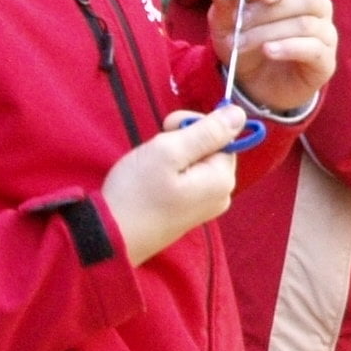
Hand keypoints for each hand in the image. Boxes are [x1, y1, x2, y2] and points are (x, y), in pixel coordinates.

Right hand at [99, 106, 246, 264]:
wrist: (111, 238)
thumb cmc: (137, 192)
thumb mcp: (169, 151)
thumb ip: (207, 131)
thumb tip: (239, 113)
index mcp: (223, 180)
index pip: (223, 135)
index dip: (195, 125)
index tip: (167, 129)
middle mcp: (222, 195)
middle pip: (211, 150)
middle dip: (183, 142)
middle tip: (156, 151)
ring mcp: (206, 207)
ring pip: (196, 163)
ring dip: (174, 156)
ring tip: (151, 167)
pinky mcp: (189, 213)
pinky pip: (188, 180)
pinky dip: (170, 173)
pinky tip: (152, 181)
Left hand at [208, 0, 336, 116]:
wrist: (255, 84)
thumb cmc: (246, 43)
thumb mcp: (227, 22)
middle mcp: (316, 7)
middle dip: (268, 11)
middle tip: (240, 24)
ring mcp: (325, 33)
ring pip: (306, 24)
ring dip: (269, 33)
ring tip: (242, 43)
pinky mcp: (325, 60)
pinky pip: (313, 48)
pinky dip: (288, 48)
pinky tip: (269, 52)